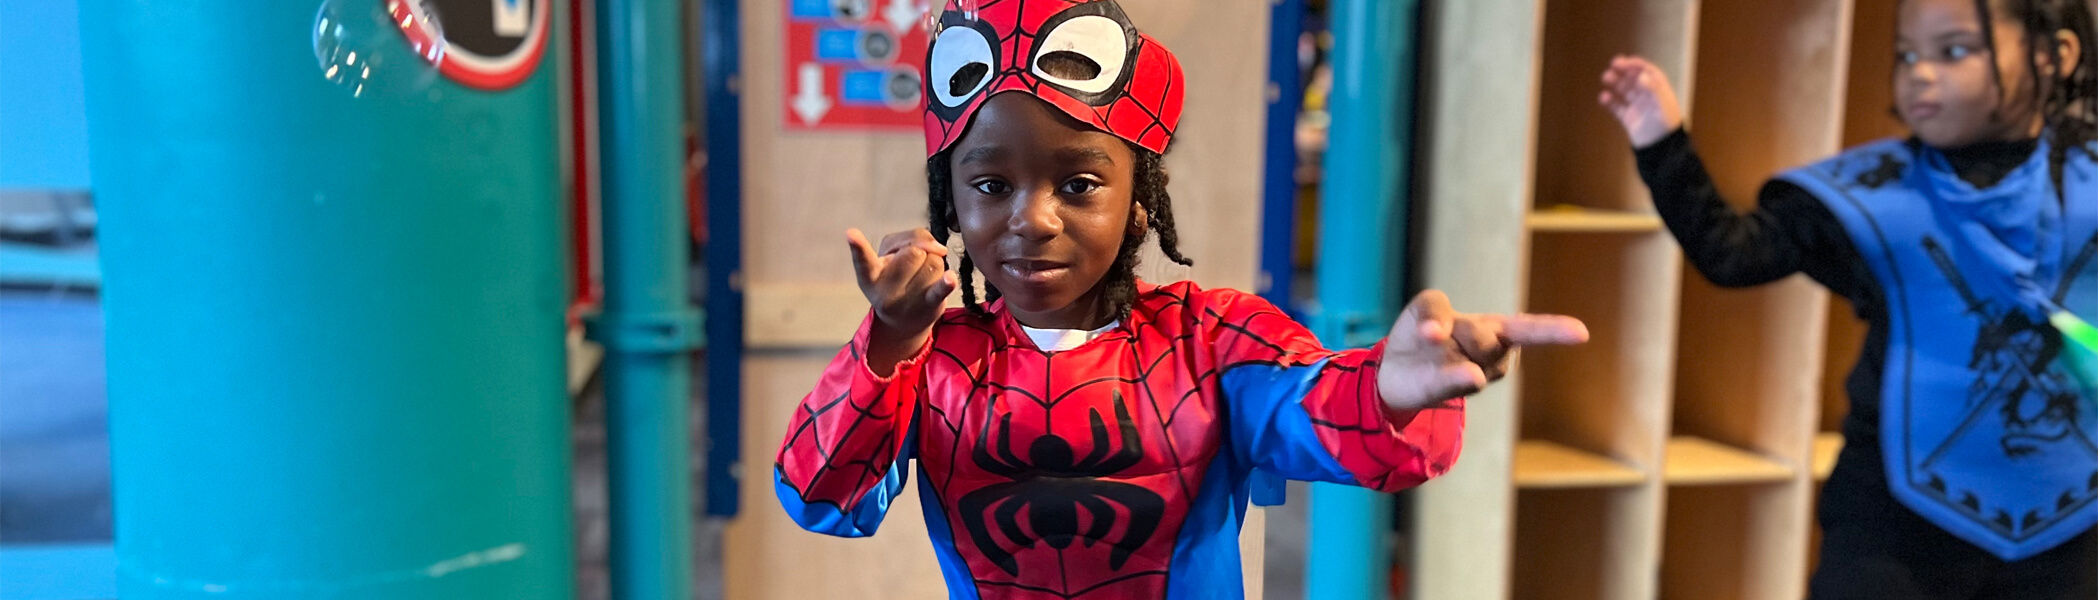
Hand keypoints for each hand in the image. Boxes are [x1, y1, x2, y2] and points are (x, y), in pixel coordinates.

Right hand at [846, 228, 958, 372]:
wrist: (903, 322)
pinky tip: (950, 278)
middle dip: (920, 253)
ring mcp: (907, 300)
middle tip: (913, 268)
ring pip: (933, 262)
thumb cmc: (896, 278)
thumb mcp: (891, 255)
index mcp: (870, 274)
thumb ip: (911, 238)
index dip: (858, 246)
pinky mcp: (929, 305)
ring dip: (934, 264)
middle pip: (914, 252)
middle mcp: (885, 290)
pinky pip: (940, 290)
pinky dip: (946, 283)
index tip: (851, 234)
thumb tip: (938, 248)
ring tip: (923, 278)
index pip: (864, 259)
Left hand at [1378, 291, 1589, 410]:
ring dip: (1452, 345)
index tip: (1582, 334)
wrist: (1395, 371)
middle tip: (1440, 333)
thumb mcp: (1426, 307)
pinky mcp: (1450, 388)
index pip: (1529, 328)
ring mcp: (1474, 373)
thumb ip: (1435, 311)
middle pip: (1487, 335)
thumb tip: (1437, 335)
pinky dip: (1456, 374)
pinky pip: (1459, 377)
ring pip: (1476, 354)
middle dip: (1469, 331)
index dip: (1555, 330)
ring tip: (1435, 350)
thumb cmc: (1421, 332)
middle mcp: (1491, 354)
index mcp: (1493, 328)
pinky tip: (1467, 375)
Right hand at [1598, 55, 1684, 148]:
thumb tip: (1640, 75)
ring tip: (1606, 77)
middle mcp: (1648, 97)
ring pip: (1624, 90)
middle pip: (1634, 79)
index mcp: (1660, 90)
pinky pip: (1617, 107)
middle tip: (1613, 65)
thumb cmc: (1666, 126)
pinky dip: (1610, 101)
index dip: (1637, 65)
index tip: (1625, 61)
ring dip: (1616, 82)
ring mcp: (1638, 107)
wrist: (1660, 150)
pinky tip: (1603, 97)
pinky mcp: (1629, 118)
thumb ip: (1653, 89)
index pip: (1648, 72)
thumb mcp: (1663, 106)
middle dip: (1624, 71)